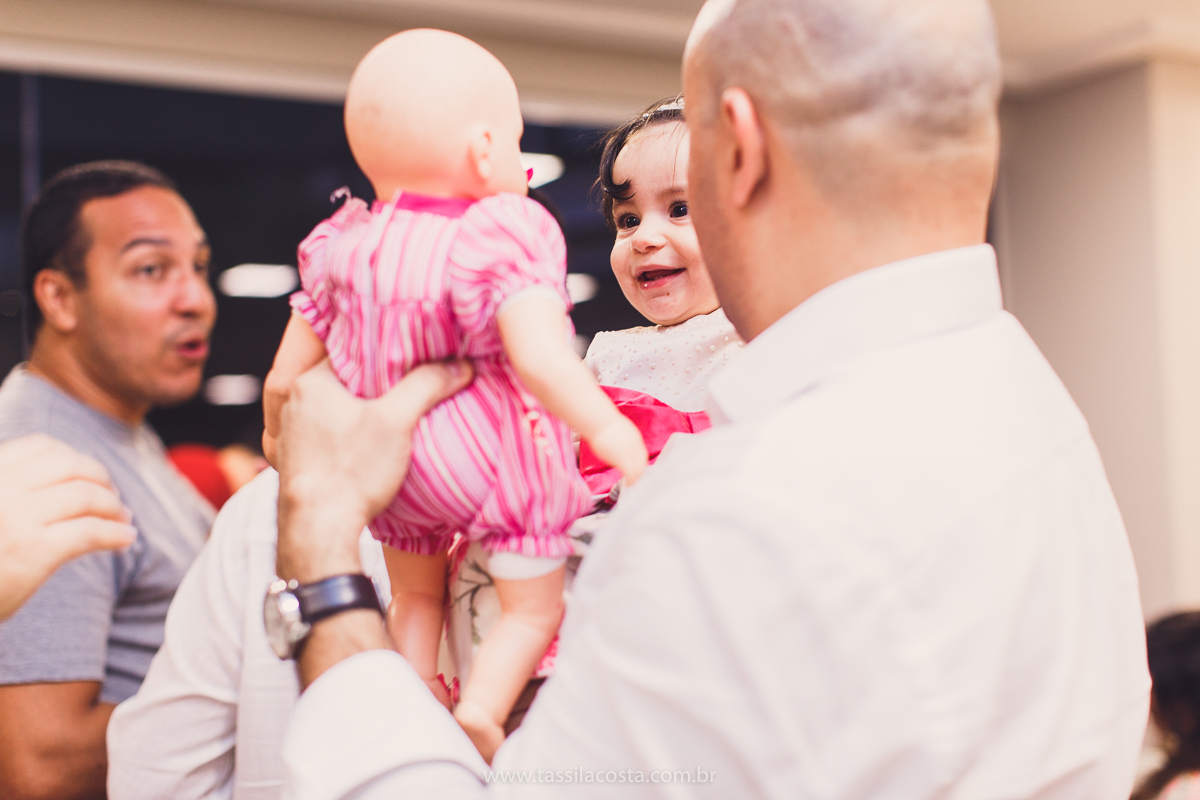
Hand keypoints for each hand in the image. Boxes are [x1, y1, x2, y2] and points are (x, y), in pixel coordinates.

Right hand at [0, 435, 134, 620]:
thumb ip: (12, 490)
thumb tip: (66, 480)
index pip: (41, 446)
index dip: (74, 458)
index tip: (89, 475)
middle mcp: (0, 487)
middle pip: (71, 466)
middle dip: (101, 479)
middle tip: (113, 498)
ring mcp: (16, 516)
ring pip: (86, 496)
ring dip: (113, 506)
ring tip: (123, 519)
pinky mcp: (33, 550)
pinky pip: (90, 531)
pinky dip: (115, 533)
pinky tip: (125, 539)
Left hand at [275, 359, 472, 583]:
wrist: (319, 530)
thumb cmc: (352, 472)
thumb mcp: (398, 422)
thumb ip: (427, 385)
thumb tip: (460, 365)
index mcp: (312, 381)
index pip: (351, 348)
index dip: (383, 349)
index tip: (410, 352)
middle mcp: (295, 401)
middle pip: (344, 377)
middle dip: (376, 380)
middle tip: (408, 380)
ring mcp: (292, 431)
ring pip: (335, 405)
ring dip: (361, 407)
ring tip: (393, 410)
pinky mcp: (298, 458)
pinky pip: (328, 430)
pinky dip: (349, 430)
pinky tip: (370, 443)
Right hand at [585, 415, 648, 485]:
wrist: (599, 421)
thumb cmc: (601, 424)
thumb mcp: (615, 431)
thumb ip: (619, 439)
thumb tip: (614, 443)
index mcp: (634, 437)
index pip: (641, 454)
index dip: (640, 463)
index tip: (637, 469)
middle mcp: (635, 445)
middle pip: (643, 462)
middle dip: (640, 472)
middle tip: (636, 480)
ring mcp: (631, 452)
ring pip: (639, 470)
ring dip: (636, 478)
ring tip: (632, 484)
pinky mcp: (624, 459)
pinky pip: (631, 474)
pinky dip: (631, 481)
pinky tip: (629, 485)